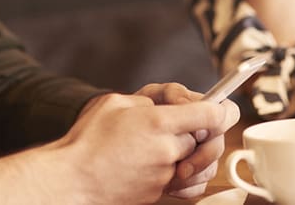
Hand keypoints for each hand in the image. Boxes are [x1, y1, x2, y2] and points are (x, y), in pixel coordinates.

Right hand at [63, 87, 236, 203]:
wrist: (72, 181)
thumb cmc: (87, 140)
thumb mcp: (115, 102)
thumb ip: (147, 101)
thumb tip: (165, 107)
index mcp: (157, 123)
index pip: (211, 115)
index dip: (222, 108)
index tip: (221, 106)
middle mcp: (167, 151)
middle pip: (208, 138)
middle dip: (203, 130)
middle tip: (188, 123)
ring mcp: (164, 175)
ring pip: (202, 163)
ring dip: (198, 153)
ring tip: (180, 144)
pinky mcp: (159, 193)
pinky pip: (191, 186)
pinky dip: (192, 177)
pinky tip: (179, 167)